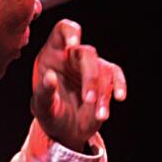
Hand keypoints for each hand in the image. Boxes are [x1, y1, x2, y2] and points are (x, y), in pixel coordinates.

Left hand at [31, 19, 126, 150]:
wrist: (65, 131)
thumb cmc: (49, 113)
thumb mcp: (42, 107)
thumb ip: (44, 92)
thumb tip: (50, 77)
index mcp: (53, 54)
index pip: (62, 30)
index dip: (69, 32)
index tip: (73, 44)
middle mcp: (73, 56)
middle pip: (87, 52)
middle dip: (90, 77)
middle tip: (89, 100)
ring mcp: (90, 66)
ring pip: (103, 68)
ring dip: (103, 92)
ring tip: (100, 115)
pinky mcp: (105, 79)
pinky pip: (115, 76)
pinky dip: (119, 85)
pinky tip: (119, 97)